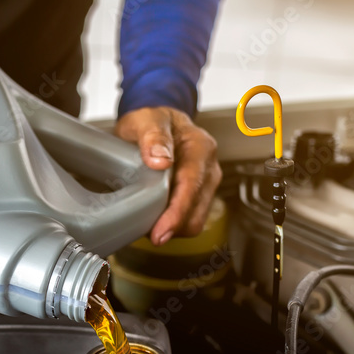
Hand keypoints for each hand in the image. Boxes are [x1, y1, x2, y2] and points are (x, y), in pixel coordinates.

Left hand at [114, 107, 221, 245]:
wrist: (157, 122)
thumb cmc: (152, 120)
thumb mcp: (147, 120)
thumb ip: (153, 136)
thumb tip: (161, 160)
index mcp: (200, 148)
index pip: (192, 187)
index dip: (176, 214)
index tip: (159, 233)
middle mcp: (209, 168)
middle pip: (196, 212)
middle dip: (172, 227)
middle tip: (144, 233)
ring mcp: (206, 184)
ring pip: (194, 221)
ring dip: (171, 228)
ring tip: (146, 225)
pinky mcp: (199, 196)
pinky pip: (189, 219)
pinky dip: (172, 225)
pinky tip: (154, 219)